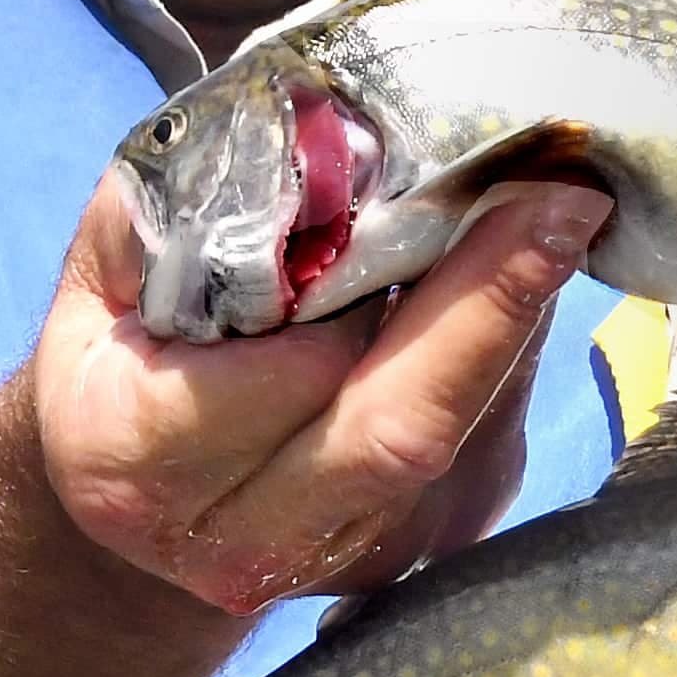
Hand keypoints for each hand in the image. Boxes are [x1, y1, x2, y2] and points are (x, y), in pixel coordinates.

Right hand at [33, 174, 610, 614]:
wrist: (139, 495)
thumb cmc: (128, 343)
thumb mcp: (114, 259)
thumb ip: (183, 203)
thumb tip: (311, 125)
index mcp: (139, 462)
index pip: (280, 380)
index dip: (369, 295)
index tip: (445, 201)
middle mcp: (250, 536)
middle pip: (400, 425)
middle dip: (488, 301)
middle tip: (562, 195)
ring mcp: (356, 550)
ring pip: (470, 426)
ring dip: (519, 307)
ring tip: (559, 200)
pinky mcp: (438, 538)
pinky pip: (499, 423)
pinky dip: (515, 333)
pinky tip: (526, 260)